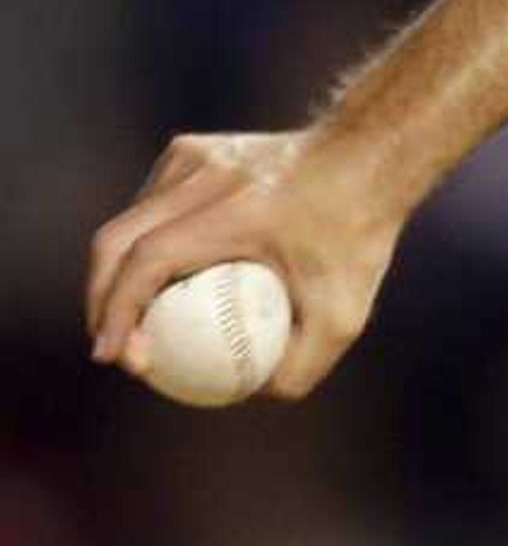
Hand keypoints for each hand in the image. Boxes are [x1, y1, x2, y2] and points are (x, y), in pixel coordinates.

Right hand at [84, 131, 407, 400]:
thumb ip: (302, 366)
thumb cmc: (360, 239)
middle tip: (114, 349)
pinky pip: (150, 207)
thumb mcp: (346, 314)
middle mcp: (203, 176)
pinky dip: (142, 246)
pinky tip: (156, 285)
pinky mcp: (189, 150)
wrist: (369, 160)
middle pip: (117, 241)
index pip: (149, 260)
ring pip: (128, 222)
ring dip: (116, 273)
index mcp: (235, 211)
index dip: (119, 311)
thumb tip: (250, 395)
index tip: (117, 356)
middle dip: (100, 300)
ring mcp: (191, 157)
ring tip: (126, 323)